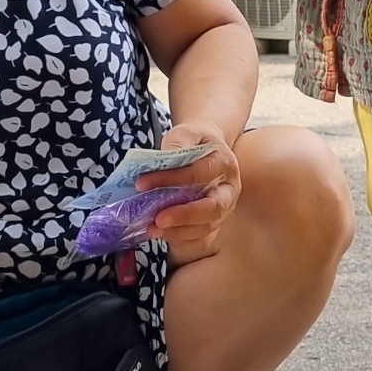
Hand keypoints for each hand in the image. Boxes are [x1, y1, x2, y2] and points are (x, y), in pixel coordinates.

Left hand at [140, 122, 239, 263]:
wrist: (207, 147)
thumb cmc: (195, 141)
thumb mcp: (186, 133)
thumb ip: (177, 144)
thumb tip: (163, 161)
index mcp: (225, 163)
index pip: (199, 174)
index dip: (170, 180)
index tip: (141, 184)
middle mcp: (230, 189)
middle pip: (213, 207)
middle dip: (184, 215)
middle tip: (158, 219)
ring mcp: (225, 208)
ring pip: (207, 226)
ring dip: (180, 231)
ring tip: (153, 229)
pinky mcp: (214, 221)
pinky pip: (201, 236)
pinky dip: (180, 237)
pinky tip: (160, 233)